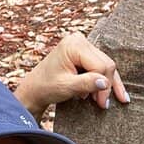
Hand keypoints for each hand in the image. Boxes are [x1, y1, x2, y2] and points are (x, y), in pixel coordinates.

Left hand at [14, 32, 129, 119]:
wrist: (35, 88)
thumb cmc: (46, 86)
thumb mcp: (66, 86)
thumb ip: (87, 83)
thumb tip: (105, 83)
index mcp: (74, 45)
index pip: (100, 65)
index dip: (104, 85)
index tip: (101, 103)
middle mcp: (79, 40)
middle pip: (106, 64)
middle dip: (106, 85)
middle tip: (102, 103)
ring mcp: (82, 45)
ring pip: (106, 65)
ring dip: (107, 84)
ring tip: (104, 101)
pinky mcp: (84, 53)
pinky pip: (100, 65)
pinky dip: (103, 79)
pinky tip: (108, 91)